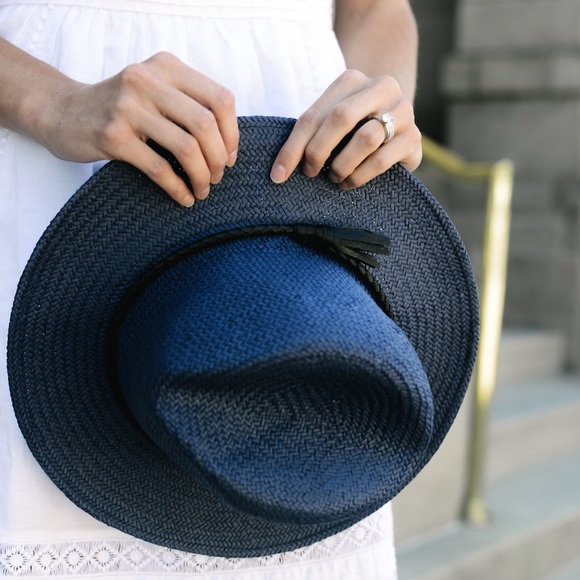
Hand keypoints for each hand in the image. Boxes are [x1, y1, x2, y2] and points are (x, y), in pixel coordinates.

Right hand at [38, 52, 237, 205]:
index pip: (220, 99)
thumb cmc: (121, 109)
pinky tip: (184, 198)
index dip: (232, 134)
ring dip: (202, 176)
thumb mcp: (156, 91)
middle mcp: (147, 79)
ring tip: (203, 190)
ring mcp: (127, 106)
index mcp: (166, 66)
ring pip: (186, 148)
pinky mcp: (112, 135)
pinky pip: (160, 168)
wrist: (62, 112)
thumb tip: (229, 146)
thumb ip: (189, 106)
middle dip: (218, 159)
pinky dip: (178, 189)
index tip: (229, 157)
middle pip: (206, 125)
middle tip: (217, 177)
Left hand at [270, 69, 421, 188]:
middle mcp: (381, 88)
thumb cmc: (354, 127)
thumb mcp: (331, 122)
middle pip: (341, 118)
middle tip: (310, 172)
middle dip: (318, 151)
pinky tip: (349, 182)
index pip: (314, 115)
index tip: (277, 176)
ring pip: (366, 139)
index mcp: (352, 80)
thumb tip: (279, 172)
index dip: (292, 147)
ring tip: (334, 177)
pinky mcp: (414, 137)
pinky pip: (381, 160)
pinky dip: (359, 176)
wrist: (398, 124)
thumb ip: (310, 135)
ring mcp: (403, 111)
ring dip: (342, 165)